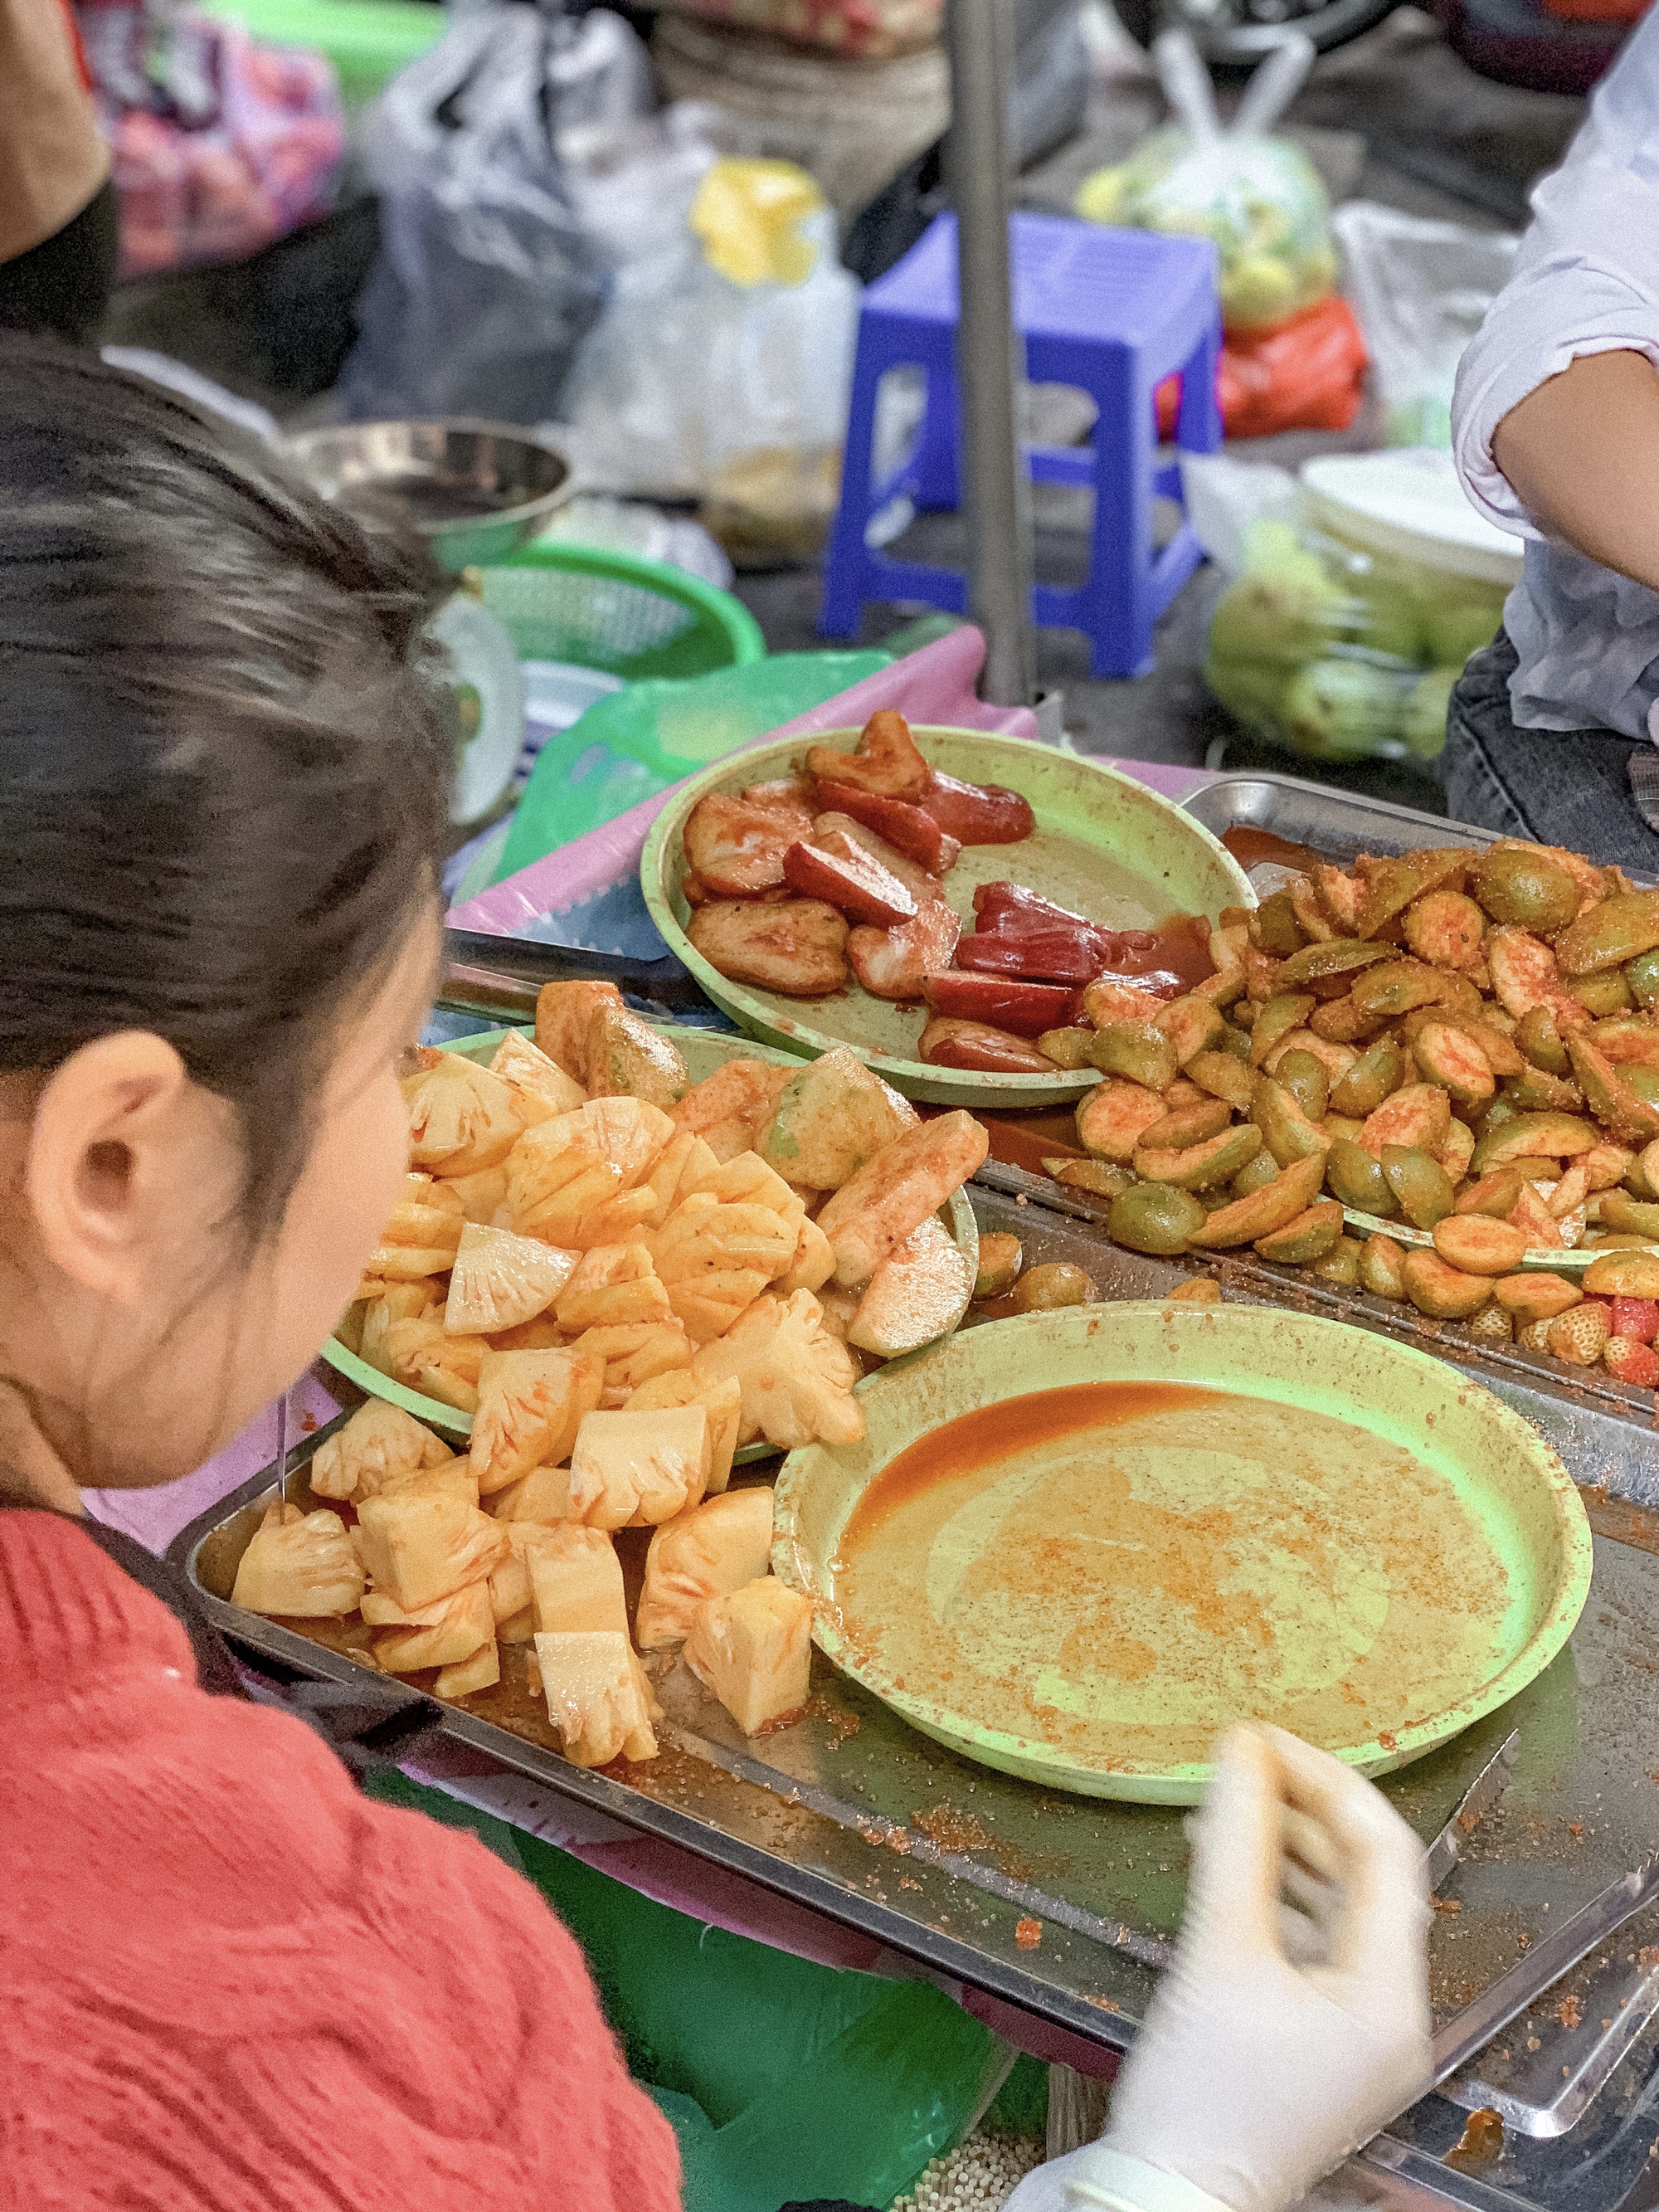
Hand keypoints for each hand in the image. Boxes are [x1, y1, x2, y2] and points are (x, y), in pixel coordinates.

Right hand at [1090, 1724, 1430, 2211]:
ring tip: (1223, 1806)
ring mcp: (1351, 2033)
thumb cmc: (1201, 2098)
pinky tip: (1219, 1864)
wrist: (1163, 2200)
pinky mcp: (1310, 2040)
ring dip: (1281, 1848)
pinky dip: (1267, 1895)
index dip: (1327, 1782)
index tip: (1261, 1739)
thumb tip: (1238, 1748)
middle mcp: (1387, 2015)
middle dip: (1302, 1810)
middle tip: (1240, 1761)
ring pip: (1331, 1908)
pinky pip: (1304, 1944)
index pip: (1385, 1854)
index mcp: (1390, 2000)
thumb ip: (1233, 1841)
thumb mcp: (1217, 1952)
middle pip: (1363, 1879)